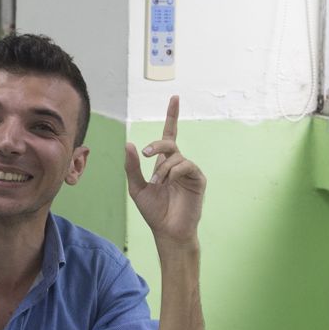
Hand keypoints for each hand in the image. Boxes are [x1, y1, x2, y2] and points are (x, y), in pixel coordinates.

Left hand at [124, 96, 205, 249]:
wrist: (167, 231)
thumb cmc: (154, 212)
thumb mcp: (137, 188)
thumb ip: (132, 167)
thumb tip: (129, 143)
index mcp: (165, 164)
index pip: (169, 135)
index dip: (172, 116)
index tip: (175, 98)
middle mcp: (178, 164)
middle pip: (169, 143)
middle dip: (157, 145)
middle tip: (146, 154)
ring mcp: (189, 171)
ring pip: (176, 156)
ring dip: (163, 168)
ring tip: (158, 184)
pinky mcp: (198, 179)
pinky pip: (186, 165)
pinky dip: (174, 171)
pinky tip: (168, 182)